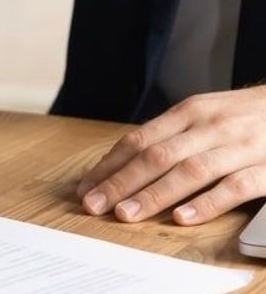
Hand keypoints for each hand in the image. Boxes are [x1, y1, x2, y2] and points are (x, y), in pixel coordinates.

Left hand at [76, 86, 265, 224]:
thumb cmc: (244, 114)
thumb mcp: (204, 114)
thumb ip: (169, 135)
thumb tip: (122, 162)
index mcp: (189, 112)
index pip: (139, 140)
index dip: (110, 165)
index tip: (86, 187)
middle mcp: (210, 127)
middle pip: (157, 156)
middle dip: (121, 183)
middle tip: (94, 205)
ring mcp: (239, 147)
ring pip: (190, 171)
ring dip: (154, 195)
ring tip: (127, 214)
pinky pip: (235, 187)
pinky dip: (207, 203)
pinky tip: (183, 217)